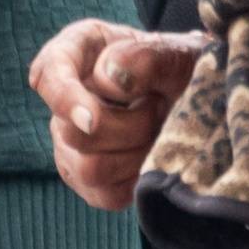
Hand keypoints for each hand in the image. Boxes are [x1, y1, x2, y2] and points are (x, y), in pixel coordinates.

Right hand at [28, 18, 208, 210]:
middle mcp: (66, 99)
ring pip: (88, 169)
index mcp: (77, 52)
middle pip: (74, 133)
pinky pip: (105, 195)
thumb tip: (108, 79)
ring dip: (136, 154)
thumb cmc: (183, 69)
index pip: (48, 75)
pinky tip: (151, 157)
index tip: (93, 118)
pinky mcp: (89, 181)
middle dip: (128, 127)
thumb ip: (145, 56)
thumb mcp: (176, 53)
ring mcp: (72, 144)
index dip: (64, 100)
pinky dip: (136, 181)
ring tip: (157, 131)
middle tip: (158, 106)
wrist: (200, 100)